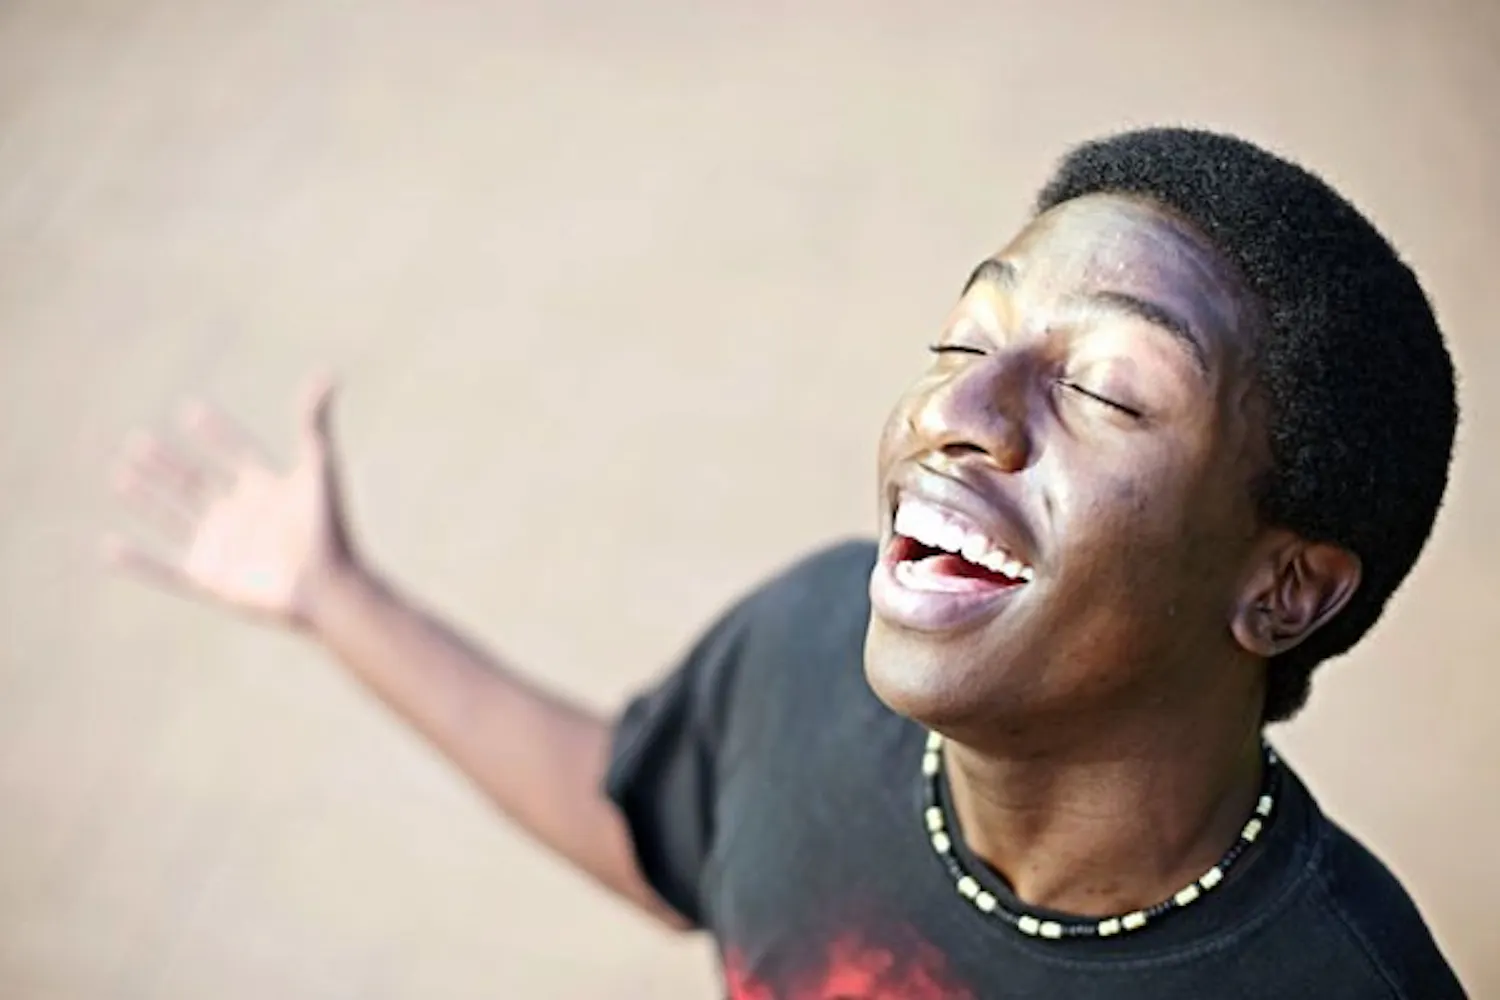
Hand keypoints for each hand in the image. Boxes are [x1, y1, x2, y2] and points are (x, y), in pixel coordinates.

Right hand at [105, 376, 357, 629]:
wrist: (328, 586)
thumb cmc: (329, 527)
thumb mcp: (319, 467)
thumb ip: (314, 421)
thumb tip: (328, 373)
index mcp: (267, 489)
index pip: (236, 453)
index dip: (216, 433)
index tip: (191, 411)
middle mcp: (241, 517)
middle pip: (195, 484)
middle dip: (165, 464)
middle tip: (135, 439)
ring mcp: (223, 549)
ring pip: (174, 518)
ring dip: (146, 498)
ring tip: (118, 474)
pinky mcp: (210, 581)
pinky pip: (164, 571)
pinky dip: (136, 562)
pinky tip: (108, 548)